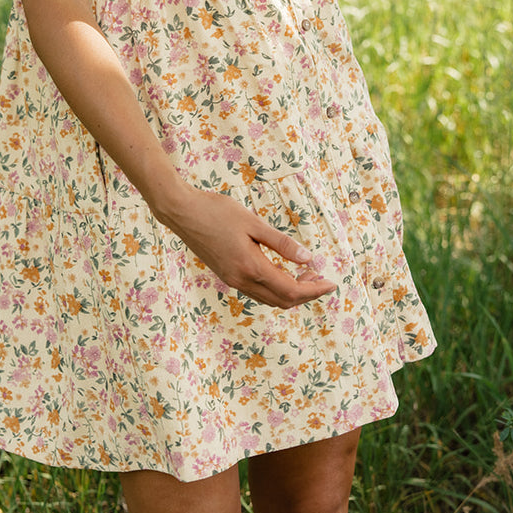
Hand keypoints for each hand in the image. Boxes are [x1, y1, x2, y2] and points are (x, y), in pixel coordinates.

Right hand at [158, 186, 336, 309]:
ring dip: (291, 293)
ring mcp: (232, 280)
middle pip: (282, 300)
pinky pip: (257, 291)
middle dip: (306, 294)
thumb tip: (308, 259)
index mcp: (251, 267)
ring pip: (269, 298)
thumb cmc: (216, 211)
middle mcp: (241, 280)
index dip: (314, 290)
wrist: (181, 212)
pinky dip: (275, 288)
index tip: (331, 284)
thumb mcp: (253, 223)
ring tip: (307, 276)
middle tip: (322, 280)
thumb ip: (281, 243)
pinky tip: (282, 272)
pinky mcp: (226, 275)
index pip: (291, 289)